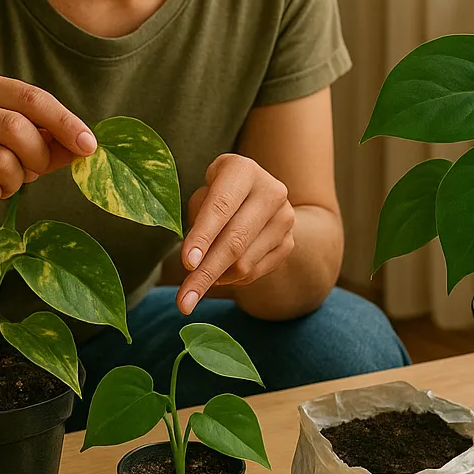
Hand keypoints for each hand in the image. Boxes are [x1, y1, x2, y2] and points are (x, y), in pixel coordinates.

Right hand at [0, 71, 96, 227]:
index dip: (65, 122)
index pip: (30, 97)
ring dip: (16, 180)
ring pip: (1, 163)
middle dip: (39, 155)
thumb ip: (54, 138)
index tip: (89, 145)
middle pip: (15, 128)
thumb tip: (88, 146)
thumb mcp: (22, 138)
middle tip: (38, 169)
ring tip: (6, 180)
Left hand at [177, 154, 296, 313]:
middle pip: (234, 241)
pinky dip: (232, 279)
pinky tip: (221, 273)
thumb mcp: (203, 193)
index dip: (202, 237)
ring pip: (244, 263)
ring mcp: (285, 218)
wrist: (259, 195)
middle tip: (184, 303)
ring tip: (197, 279)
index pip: (220, 207)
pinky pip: (255, 272)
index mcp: (243, 170)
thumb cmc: (219, 194)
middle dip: (205, 274)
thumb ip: (198, 218)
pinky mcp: (289, 242)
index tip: (186, 264)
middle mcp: (271, 191)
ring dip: (216, 278)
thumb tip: (195, 262)